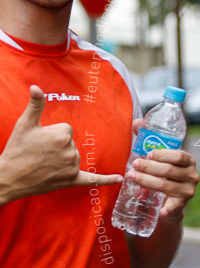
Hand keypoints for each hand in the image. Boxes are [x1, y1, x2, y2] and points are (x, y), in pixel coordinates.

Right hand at [0, 85, 121, 201]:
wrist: (9, 177)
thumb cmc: (16, 149)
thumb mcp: (25, 124)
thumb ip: (35, 105)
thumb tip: (37, 87)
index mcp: (62, 135)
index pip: (67, 129)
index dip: (52, 133)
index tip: (40, 141)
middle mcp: (70, 151)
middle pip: (71, 142)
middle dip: (57, 146)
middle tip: (39, 153)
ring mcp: (71, 167)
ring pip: (75, 155)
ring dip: (63, 158)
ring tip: (44, 163)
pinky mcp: (71, 180)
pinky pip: (92, 179)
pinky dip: (105, 179)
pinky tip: (119, 178)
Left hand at [125, 118, 198, 218]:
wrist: (169, 199)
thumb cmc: (162, 173)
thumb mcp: (158, 157)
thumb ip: (149, 140)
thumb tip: (137, 121)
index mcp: (188, 161)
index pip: (179, 156)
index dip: (164, 154)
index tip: (148, 153)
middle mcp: (192, 175)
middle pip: (170, 171)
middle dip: (149, 167)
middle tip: (134, 165)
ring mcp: (188, 190)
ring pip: (166, 186)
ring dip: (147, 182)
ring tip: (132, 177)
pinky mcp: (182, 204)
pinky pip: (174, 206)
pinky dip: (168, 208)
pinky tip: (161, 211)